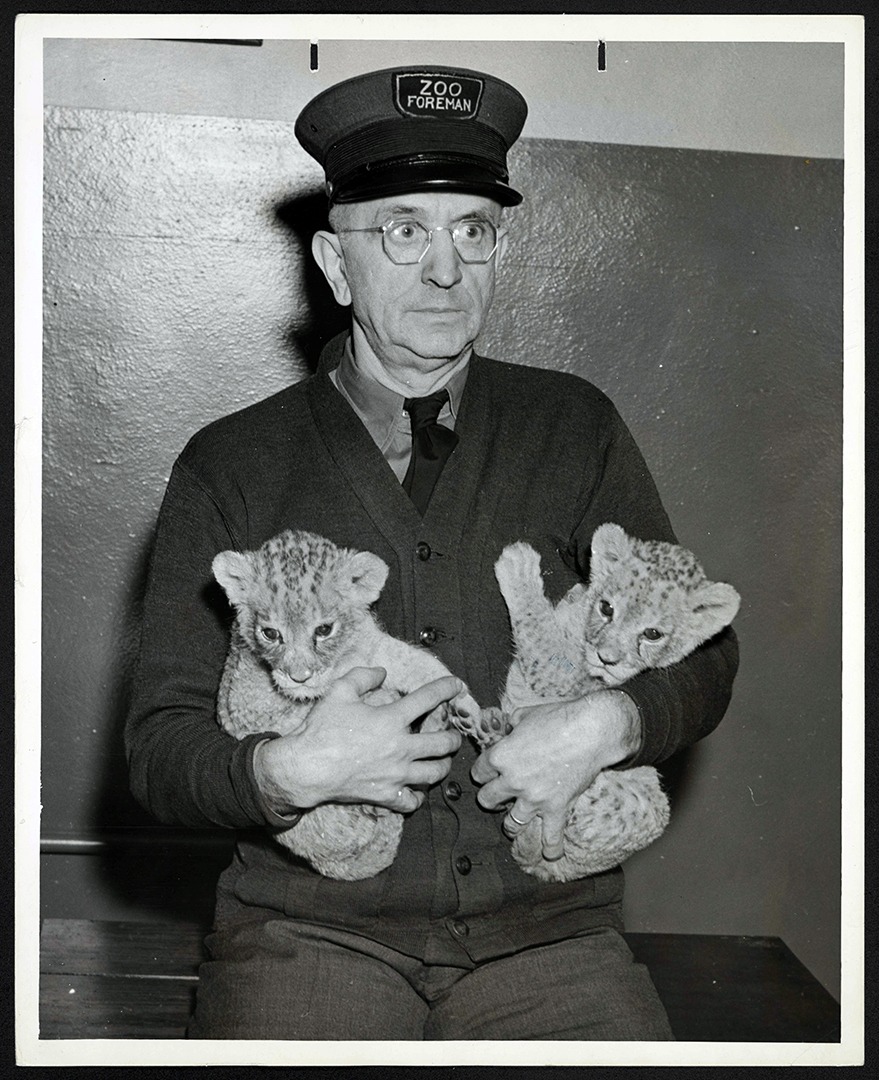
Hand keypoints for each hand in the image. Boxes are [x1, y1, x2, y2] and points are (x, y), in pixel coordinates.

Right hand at [254, 667, 462, 815]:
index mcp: (391, 719)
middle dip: (453, 737)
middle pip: (443, 743)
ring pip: (435, 773)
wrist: (305, 768)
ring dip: (444, 765)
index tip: (457, 686)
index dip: (446, 688)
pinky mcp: (385, 795)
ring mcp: (395, 774)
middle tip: (453, 734)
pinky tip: (418, 789)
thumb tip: (382, 673)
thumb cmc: (322, 728)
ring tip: (443, 760)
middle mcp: (400, 748)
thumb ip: (363, 676)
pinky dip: (419, 796)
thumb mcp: (339, 691)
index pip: (428, 698)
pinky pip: (412, 801)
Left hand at [470, 690, 640, 859]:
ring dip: (511, 823)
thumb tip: (506, 727)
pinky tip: (550, 855)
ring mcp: (534, 798)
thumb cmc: (558, 717)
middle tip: (499, 794)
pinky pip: (550, 837)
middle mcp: (512, 780)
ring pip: (511, 823)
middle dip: (491, 797)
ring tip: (513, 822)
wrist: (591, 730)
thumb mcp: (525, 714)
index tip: (491, 771)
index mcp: (500, 756)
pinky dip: (550, 849)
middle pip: (487, 800)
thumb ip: (510, 724)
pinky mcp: (556, 808)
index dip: (484, 771)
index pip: (479, 772)